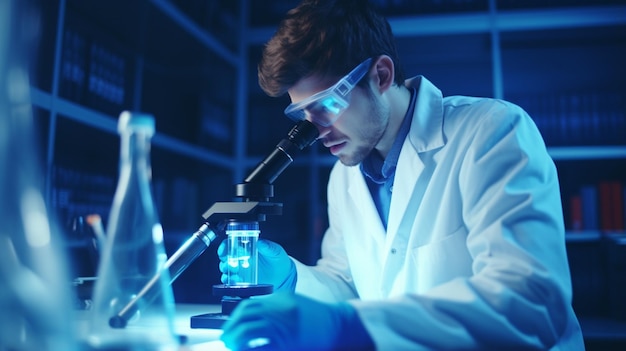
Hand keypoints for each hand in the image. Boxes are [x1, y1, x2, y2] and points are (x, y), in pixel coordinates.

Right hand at [218, 239, 296, 291]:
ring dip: (226, 272)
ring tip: (233, 274)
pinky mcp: (243, 282)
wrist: (284, 276)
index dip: (224, 247)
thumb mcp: (276, 251)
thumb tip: (260, 242)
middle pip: (225, 258)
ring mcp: (241, 271)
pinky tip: (234, 282)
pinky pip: (232, 282)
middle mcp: (242, 259)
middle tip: (229, 264)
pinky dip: (230, 282)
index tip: (223, 251)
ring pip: (227, 271)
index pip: (231, 245)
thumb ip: (268, 246)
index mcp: (247, 248)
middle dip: (224, 262)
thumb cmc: (279, 261)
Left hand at [220, 292, 373, 350]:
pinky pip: (263, 346)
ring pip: (250, 331)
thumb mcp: (294, 304)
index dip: (235, 318)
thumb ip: (274, 307)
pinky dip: (251, 349)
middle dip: (232, 329)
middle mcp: (281, 309)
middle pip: (246, 317)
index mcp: (281, 299)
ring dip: (237, 340)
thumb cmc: (319, 318)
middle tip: (227, 340)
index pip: (249, 305)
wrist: (341, 326)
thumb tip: (252, 320)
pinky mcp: (289, 341)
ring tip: (233, 347)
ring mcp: (285, 325)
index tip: (231, 327)